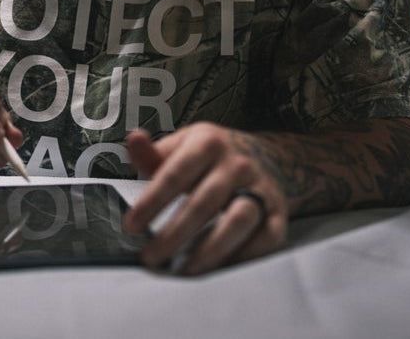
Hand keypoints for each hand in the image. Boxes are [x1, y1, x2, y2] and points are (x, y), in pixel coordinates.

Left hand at [123, 123, 287, 274]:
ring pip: (239, 220)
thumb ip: (154, 153)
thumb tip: (134, 140)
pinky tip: (219, 268)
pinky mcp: (278, 212)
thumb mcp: (183, 145)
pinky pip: (266, 238)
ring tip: (185, 270)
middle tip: (151, 257)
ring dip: (210, 249)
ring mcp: (261, 188)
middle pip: (204, 203)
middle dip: (175, 234)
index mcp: (208, 142)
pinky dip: (243, 255)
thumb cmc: (212, 156)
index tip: (131, 226)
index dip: (152, 202)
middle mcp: (237, 163)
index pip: (176, 174)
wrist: (268, 157)